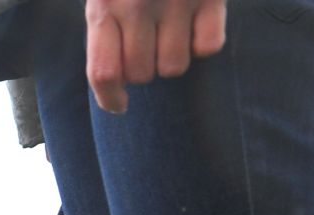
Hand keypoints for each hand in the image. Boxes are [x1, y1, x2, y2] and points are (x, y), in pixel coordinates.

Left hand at [86, 0, 227, 112]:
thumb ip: (104, 29)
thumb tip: (111, 81)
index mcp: (104, 7)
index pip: (103, 73)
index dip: (110, 98)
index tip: (119, 105)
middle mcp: (138, 6)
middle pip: (142, 75)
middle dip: (144, 70)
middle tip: (148, 47)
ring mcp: (177, 0)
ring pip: (175, 67)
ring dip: (173, 59)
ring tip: (171, 33)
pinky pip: (209, 46)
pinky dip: (204, 42)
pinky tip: (197, 23)